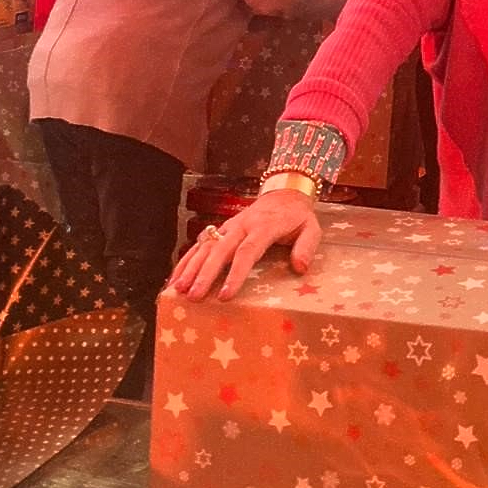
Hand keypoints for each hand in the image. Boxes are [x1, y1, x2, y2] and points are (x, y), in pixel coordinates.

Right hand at [170, 191, 321, 301]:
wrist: (284, 192)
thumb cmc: (297, 216)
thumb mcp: (312, 227)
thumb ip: (307, 246)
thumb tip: (300, 267)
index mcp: (264, 226)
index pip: (247, 251)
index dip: (235, 274)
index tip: (225, 295)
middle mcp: (242, 225)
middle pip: (220, 249)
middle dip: (205, 274)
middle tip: (193, 296)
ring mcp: (229, 225)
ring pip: (206, 245)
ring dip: (190, 267)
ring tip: (177, 289)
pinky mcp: (221, 228)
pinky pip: (201, 243)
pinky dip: (187, 259)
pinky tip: (175, 277)